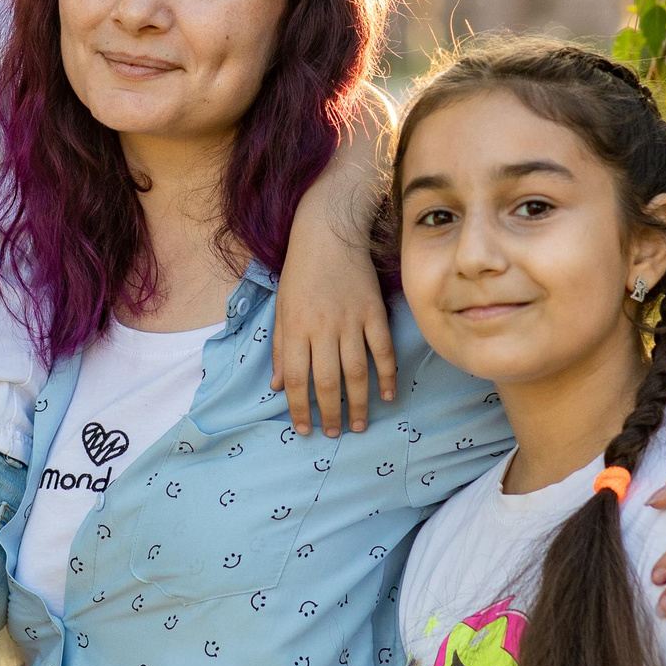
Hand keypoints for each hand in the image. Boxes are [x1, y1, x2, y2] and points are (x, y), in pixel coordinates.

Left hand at [271, 211, 396, 436]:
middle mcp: (323, 328)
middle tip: (335, 434)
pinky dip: (387, 374)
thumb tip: (278, 387)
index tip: (304, 429)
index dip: (299, 408)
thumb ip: (282, 348)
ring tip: (359, 425)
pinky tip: (387, 394)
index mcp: (296, 328)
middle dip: (330, 413)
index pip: (296, 379)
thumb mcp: (282, 308)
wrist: (328, 231)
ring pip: (356, 371)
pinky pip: (383, 349)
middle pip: (327, 381)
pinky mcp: (374, 311)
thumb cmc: (300, 272)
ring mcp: (351, 320)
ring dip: (358, 402)